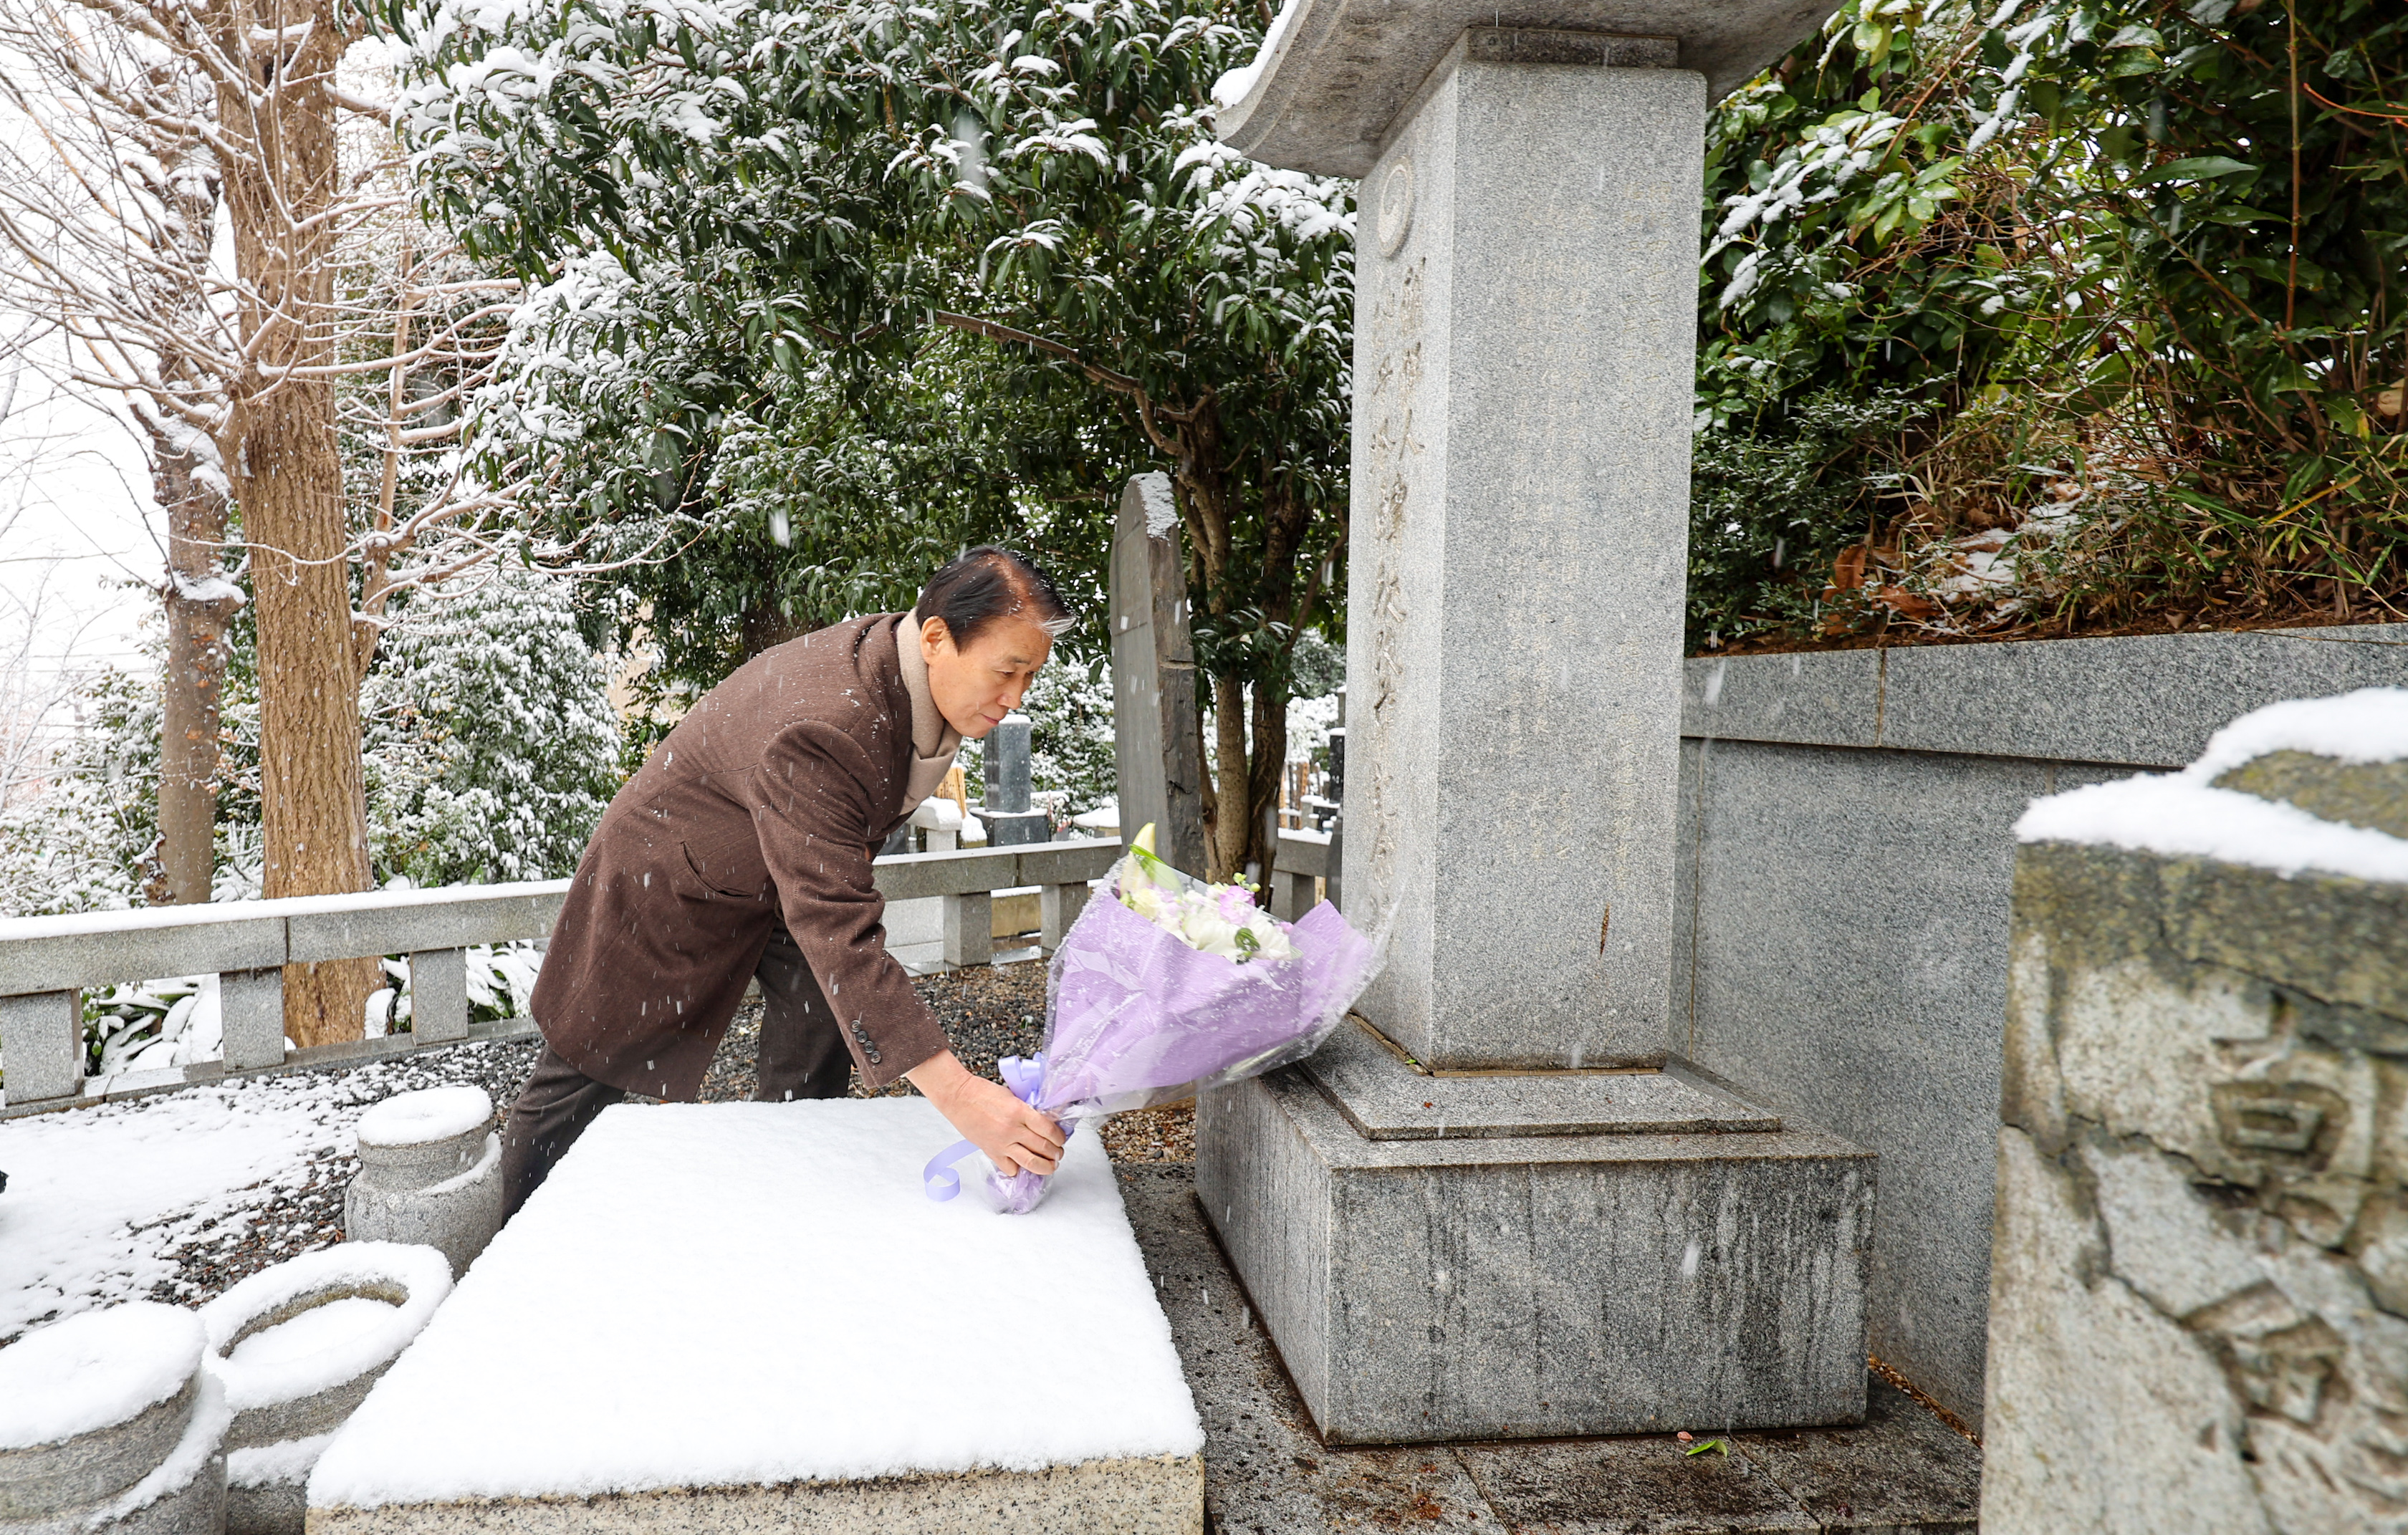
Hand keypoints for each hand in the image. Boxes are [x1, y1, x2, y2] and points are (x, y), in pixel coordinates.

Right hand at [907, 1050, 1065, 1176]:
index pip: (1049, 1129)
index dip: (1060, 1137)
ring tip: (1051, 1166)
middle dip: (1056, 1153)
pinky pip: (1010, 1168)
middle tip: (1059, 1154)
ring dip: (1045, 1166)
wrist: (959, 1098)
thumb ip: (1028, 1112)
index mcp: (1020, 1111)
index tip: (1062, 1139)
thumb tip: (1045, 1124)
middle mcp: (1012, 1129)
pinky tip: (1023, 1166)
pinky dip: (1019, 1170)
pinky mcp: (991, 1151)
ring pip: (1030, 1162)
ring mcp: (1002, 1143)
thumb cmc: (984, 1093)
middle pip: (1043, 1147)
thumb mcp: (1013, 1097)